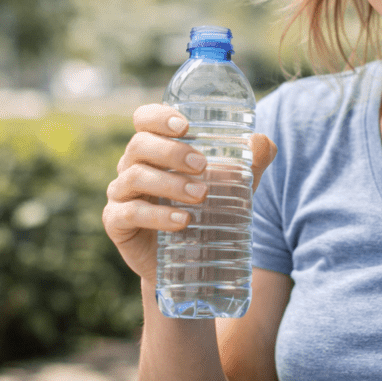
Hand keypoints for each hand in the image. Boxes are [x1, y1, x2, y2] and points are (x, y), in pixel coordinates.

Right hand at [102, 103, 277, 280]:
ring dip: (170, 183)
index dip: (158, 116)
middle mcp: (132, 166)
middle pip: (139, 145)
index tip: (186, 125)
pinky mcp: (116, 223)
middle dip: (172, 151)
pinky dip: (157, 215)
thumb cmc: (208, 212)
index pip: (145, 119)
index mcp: (155, 149)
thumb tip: (264, 142)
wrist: (191, 264)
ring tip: (201, 195)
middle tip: (203, 166)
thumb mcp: (233, 187)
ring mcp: (121, 194)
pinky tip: (182, 221)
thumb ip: (250, 164)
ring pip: (134, 177)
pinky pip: (129, 213)